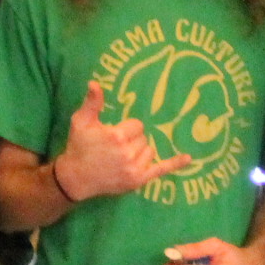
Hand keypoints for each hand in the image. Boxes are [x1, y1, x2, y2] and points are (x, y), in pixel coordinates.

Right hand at [53, 81, 190, 199]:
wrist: (75, 178)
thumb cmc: (78, 147)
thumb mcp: (81, 121)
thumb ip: (92, 103)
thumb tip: (95, 83)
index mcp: (117, 136)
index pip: (137, 125)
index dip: (126, 129)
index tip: (113, 135)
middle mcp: (128, 152)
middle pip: (144, 138)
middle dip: (132, 140)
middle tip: (115, 148)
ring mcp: (134, 168)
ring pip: (150, 151)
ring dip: (140, 151)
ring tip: (122, 157)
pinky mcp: (138, 180)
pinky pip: (161, 169)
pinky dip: (175, 164)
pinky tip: (189, 158)